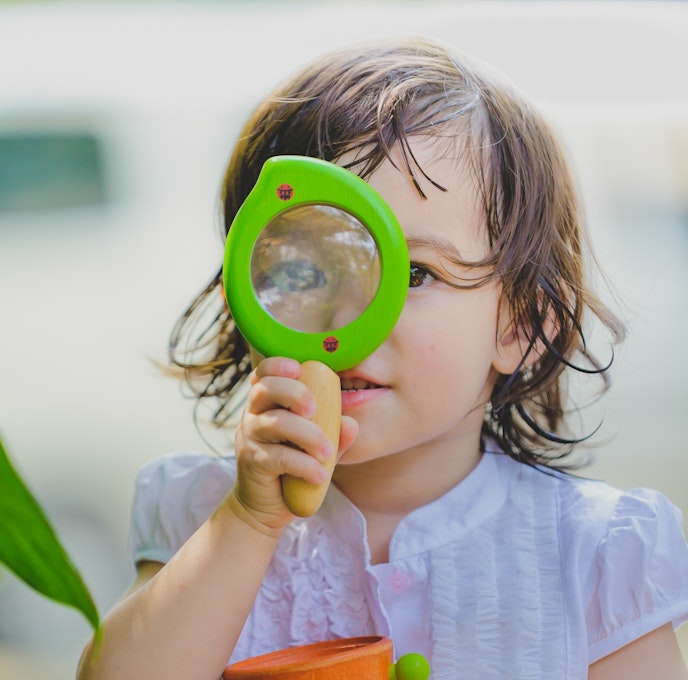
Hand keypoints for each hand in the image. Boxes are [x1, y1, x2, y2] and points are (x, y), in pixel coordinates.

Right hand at [231, 357, 357, 532]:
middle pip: (265, 389)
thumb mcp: (317, 447)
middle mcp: (253, 415)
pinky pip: (280, 457)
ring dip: (308, 435)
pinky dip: (305, 465)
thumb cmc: (293, 466)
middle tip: (315, 410)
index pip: (264, 373)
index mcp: (267, 402)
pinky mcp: (253, 463)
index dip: (277, 365)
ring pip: (276, 423)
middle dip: (294, 392)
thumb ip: (334, 433)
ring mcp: (250, 438)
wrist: (266, 507)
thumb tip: (352, 424)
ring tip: (328, 453)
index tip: (298, 368)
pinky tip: (321, 475)